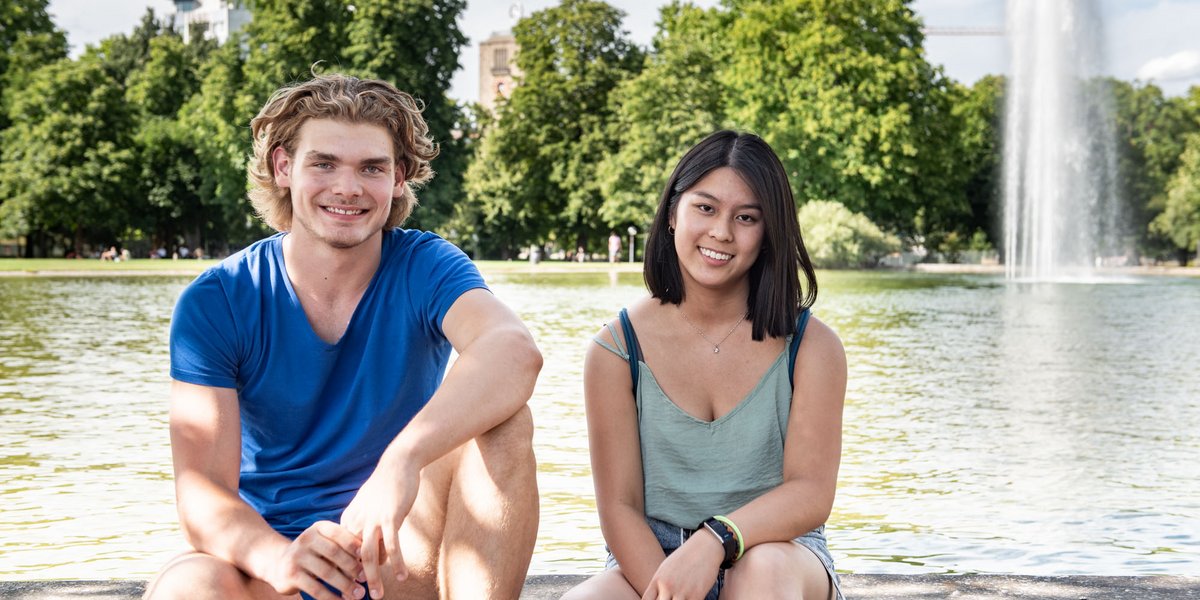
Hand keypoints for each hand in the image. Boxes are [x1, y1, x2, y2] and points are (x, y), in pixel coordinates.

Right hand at [263, 520, 363, 599]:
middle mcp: (306, 539)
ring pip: (326, 572)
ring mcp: (297, 556)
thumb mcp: (326, 544)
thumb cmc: (314, 554)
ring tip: (359, 595)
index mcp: (318, 528)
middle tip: (366, 579)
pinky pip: (315, 588)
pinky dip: (331, 597)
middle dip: (352, 567)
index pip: (339, 533)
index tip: (367, 558)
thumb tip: (369, 562)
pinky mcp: (291, 575)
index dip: (354, 545)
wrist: (279, 563)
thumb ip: (343, 548)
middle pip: (334, 553)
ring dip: (345, 585)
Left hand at [340, 454, 420, 599]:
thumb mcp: (371, 508)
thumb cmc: (387, 485)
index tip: (351, 587)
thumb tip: (375, 559)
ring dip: (373, 578)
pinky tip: (402, 576)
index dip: (346, 571)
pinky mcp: (391, 517)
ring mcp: (373, 519)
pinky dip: (396, 563)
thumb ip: (369, 532)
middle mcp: (358, 521)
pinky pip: (392, 546)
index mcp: (350, 519)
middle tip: (360, 598)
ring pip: (368, 555)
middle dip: (355, 580)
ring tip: (378, 595)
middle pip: (352, 557)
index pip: (344, 551)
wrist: (399, 462)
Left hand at [641, 532, 723, 599]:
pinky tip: (689, 598)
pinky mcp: (697, 596)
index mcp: (658, 579)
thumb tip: (654, 598)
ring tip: (680, 597)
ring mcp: (682, 592)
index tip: (658, 599)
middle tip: (670, 598)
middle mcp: (667, 586)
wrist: (705, 547)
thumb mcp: (665, 568)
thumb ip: (658, 585)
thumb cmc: (685, 558)